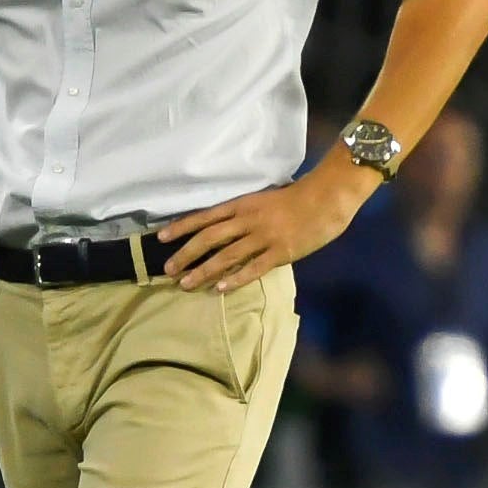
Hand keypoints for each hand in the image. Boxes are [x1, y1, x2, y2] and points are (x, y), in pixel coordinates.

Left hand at [160, 171, 364, 293]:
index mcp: (243, 205)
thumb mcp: (262, 200)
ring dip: (203, 271)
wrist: (326, 198)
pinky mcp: (280, 253)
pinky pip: (253, 268)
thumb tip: (219, 228)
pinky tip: (220, 289)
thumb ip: (242, 214)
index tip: (161, 238)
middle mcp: (248, 220)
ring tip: (186, 283)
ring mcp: (264, 237)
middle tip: (168, 269)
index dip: (182, 227)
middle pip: (209, 238)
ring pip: (226, 256)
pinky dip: (235, 279)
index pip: (205, 217)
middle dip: (186, 254)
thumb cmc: (296, 198)